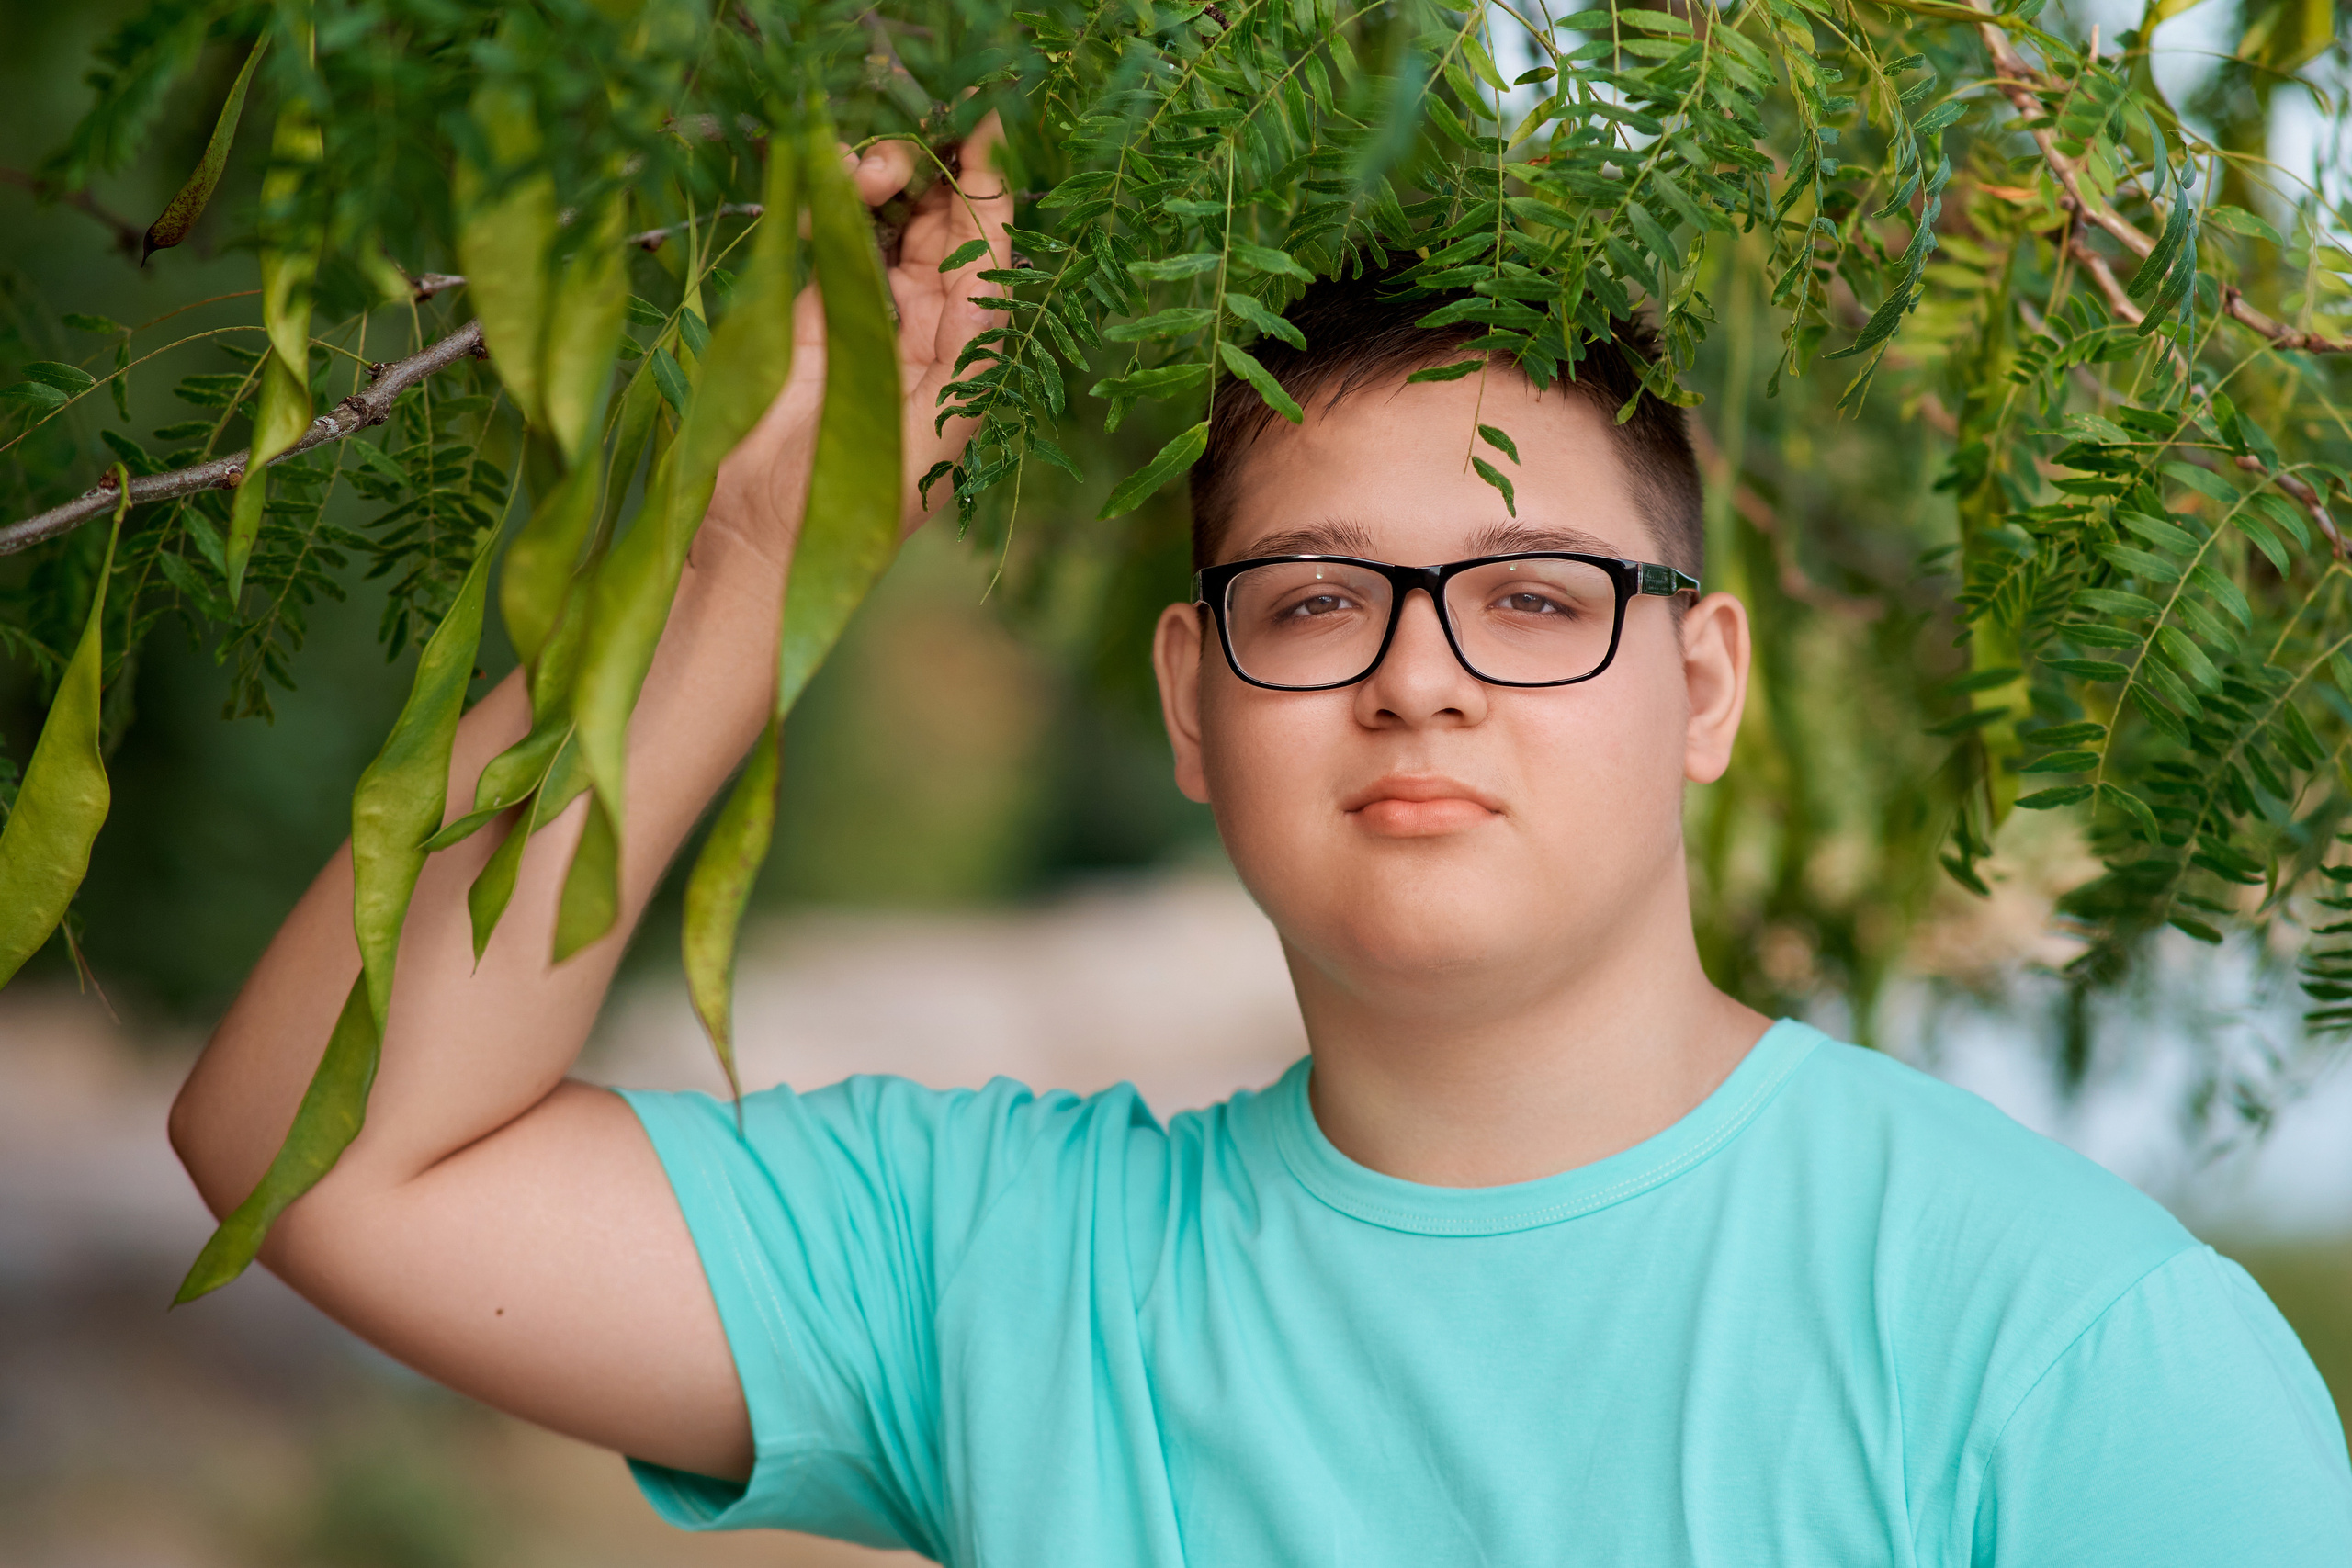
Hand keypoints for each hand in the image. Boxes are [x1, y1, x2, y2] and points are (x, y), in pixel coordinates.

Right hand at [702, 114, 1014, 571]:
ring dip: (883, 174)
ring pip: (884, 213)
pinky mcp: (805, 301)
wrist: (764, 537)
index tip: (989, 127)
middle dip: (932, 171)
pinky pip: (827, 227)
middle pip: (939, 218)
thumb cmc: (857, 504)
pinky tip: (833, 177)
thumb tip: (995, 275)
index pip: (986, 252)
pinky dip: (831, 192)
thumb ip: (967, 353)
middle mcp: (921, 321)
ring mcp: (861, 307)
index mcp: (964, 350)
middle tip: (903, 157)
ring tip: (867, 171)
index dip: (990, 188)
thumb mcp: (934, 432)